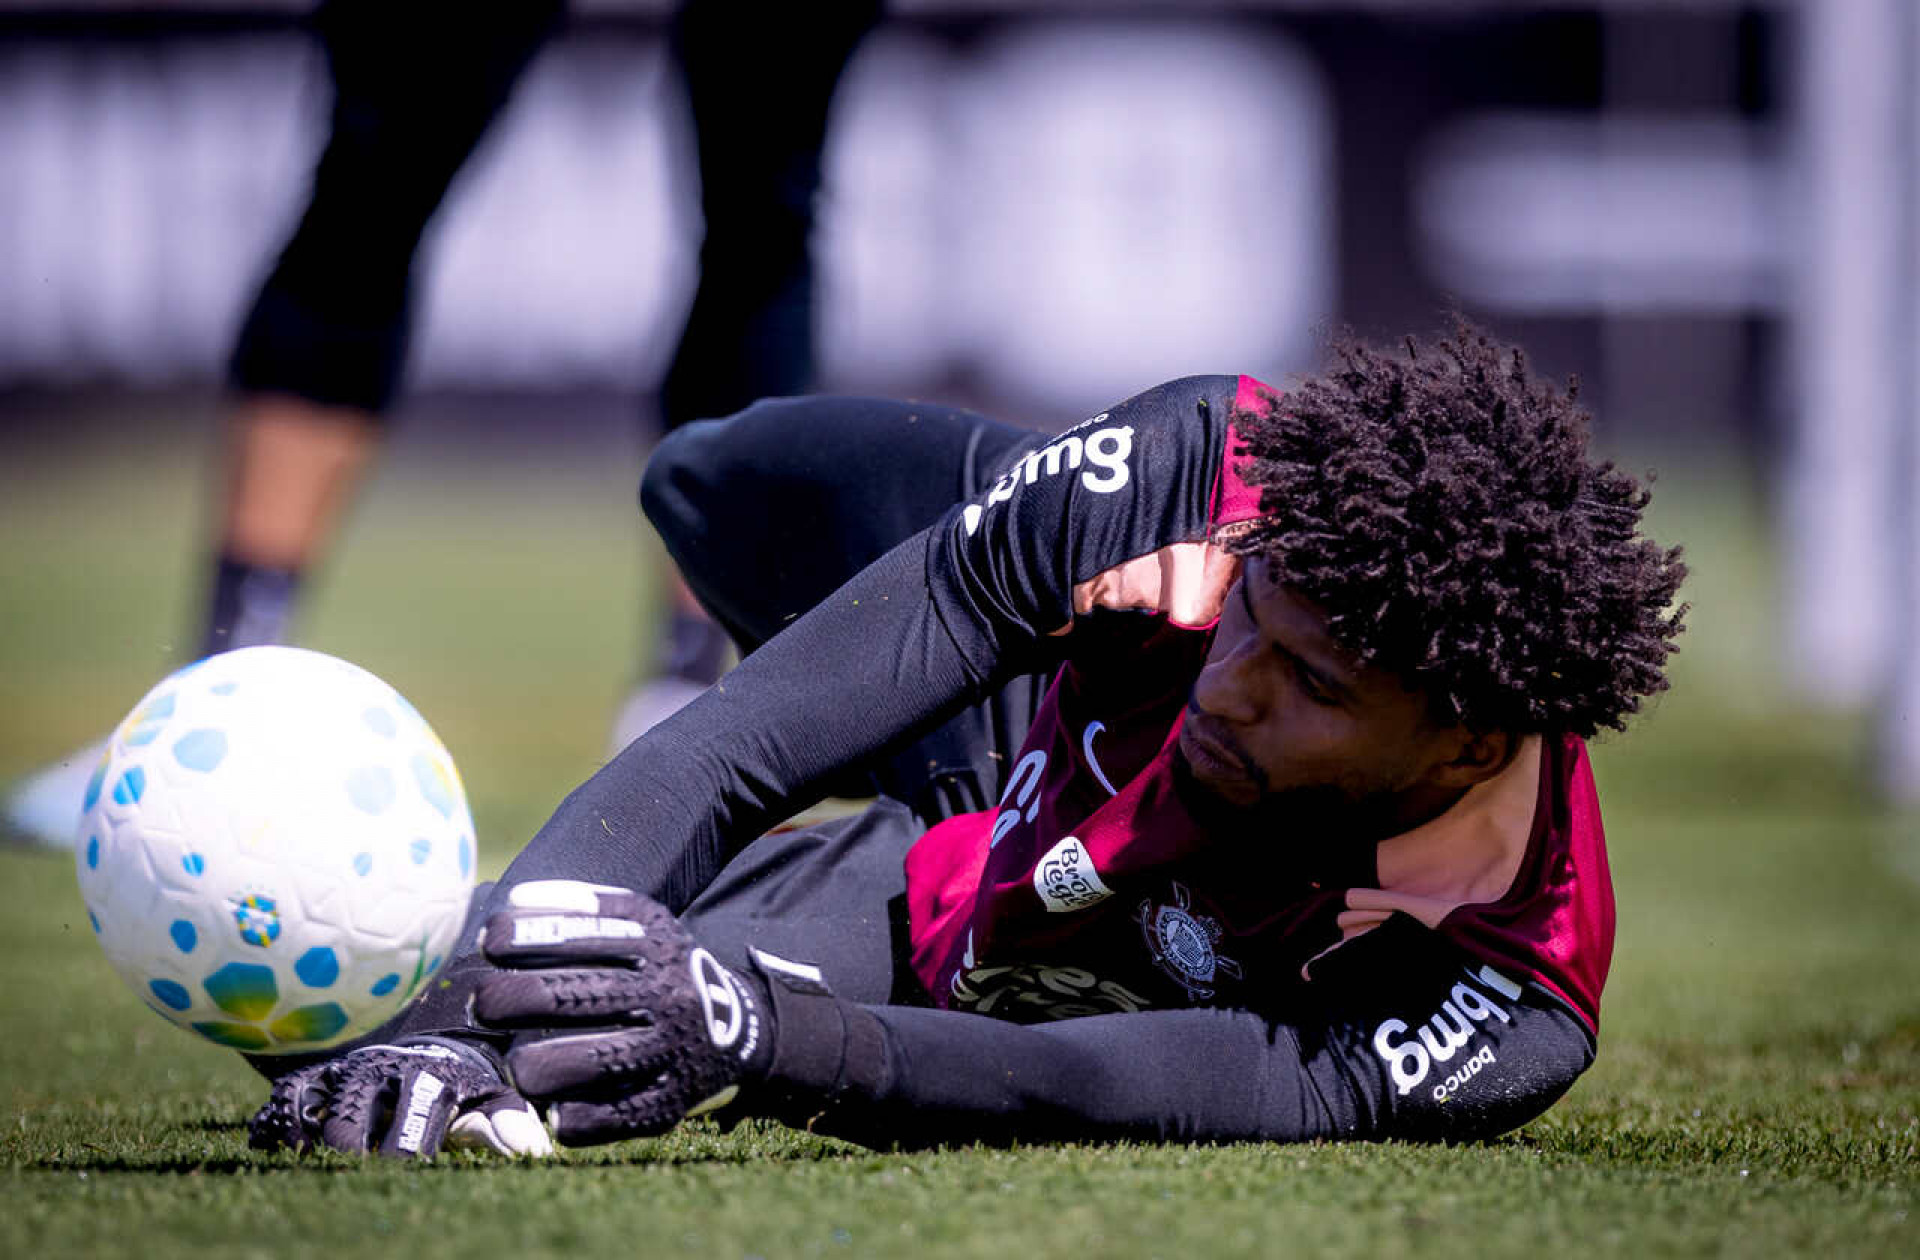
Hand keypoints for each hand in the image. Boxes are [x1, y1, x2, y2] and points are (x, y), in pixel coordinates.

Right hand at [246, 1037, 552, 1158]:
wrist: (425, 1052)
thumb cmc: (459, 1090)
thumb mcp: (488, 1101)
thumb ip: (507, 1125)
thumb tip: (533, 1153)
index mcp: (428, 1078)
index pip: (413, 1119)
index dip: (406, 1154)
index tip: (404, 1178)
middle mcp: (381, 1070)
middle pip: (352, 1114)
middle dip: (349, 1150)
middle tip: (352, 1179)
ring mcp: (343, 1073)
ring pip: (309, 1102)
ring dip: (305, 1139)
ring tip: (307, 1169)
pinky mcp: (313, 1078)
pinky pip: (282, 1098)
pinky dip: (273, 1124)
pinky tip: (271, 1152)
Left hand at [474, 880, 772, 1145]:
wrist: (738, 1027)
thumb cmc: (662, 971)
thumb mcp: (644, 926)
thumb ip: (587, 909)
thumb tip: (516, 901)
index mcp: (657, 946)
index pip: (580, 935)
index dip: (525, 937)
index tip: (488, 941)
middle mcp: (666, 995)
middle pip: (575, 996)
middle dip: (513, 999)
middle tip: (484, 1004)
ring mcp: (670, 1050)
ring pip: (591, 1060)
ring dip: (535, 1063)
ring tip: (514, 1062)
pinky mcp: (668, 1101)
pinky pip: (613, 1116)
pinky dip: (574, 1115)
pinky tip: (551, 1108)